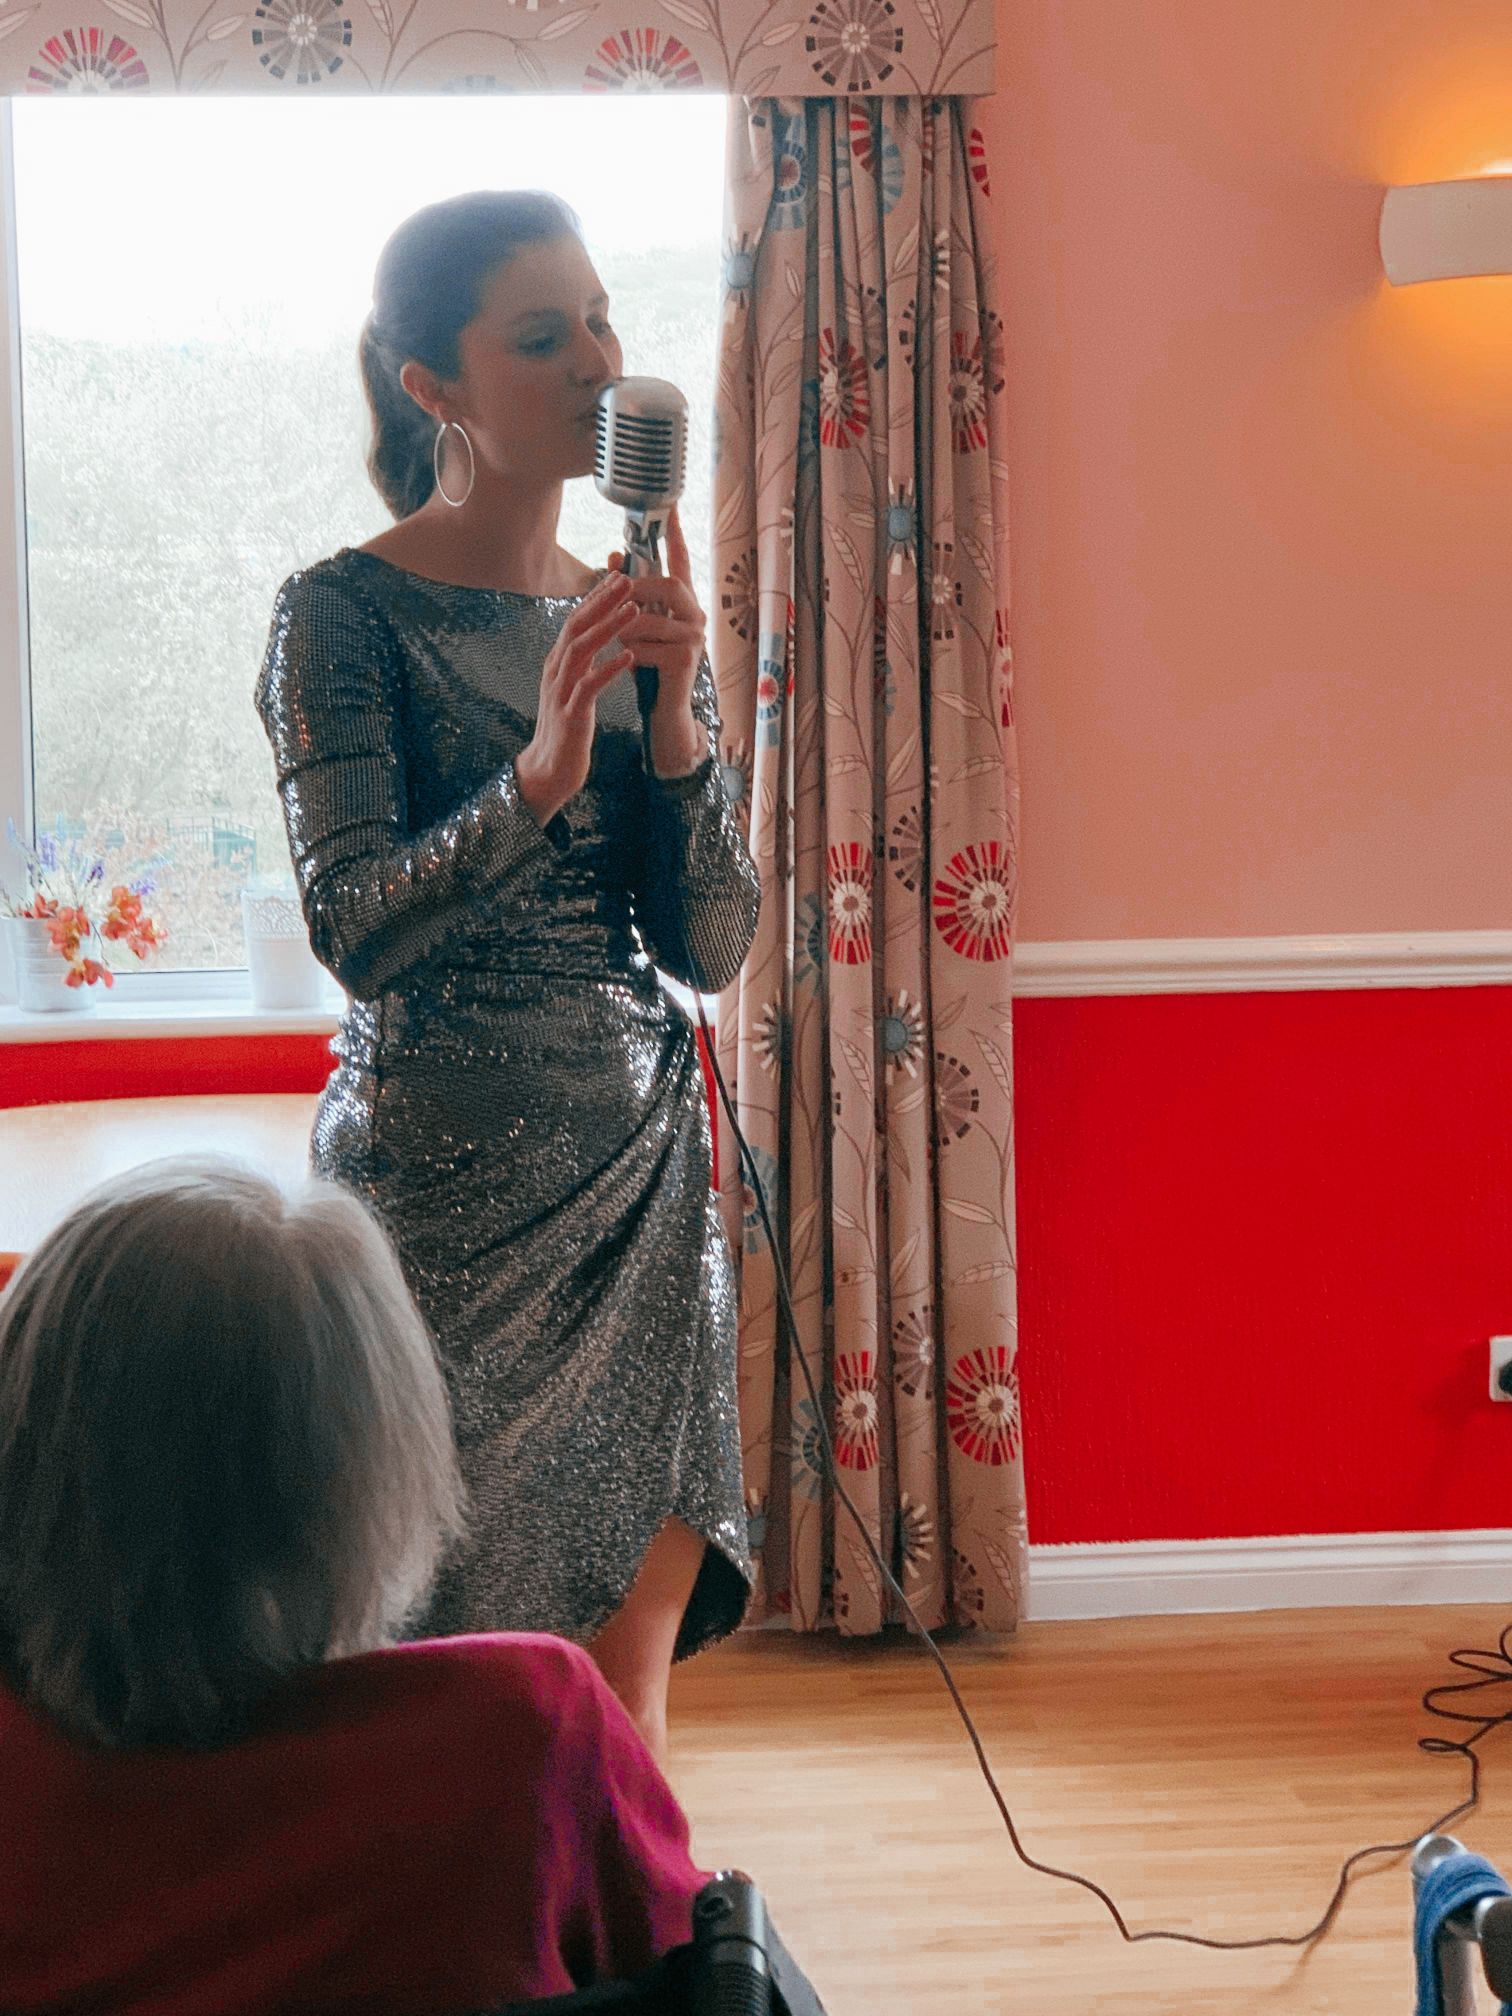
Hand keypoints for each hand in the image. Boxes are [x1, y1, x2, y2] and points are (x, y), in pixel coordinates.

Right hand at [515, 571, 636, 826]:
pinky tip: (629, 656)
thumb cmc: (565, 730)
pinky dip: (608, 668)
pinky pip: (589, 686)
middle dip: (602, 600)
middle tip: (628, 578)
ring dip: (609, 626)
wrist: (548, 771)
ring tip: (634, 609)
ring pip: (582, 649)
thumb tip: (597, 639)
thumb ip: (581, 664)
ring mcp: (561, 691)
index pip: (576, 620)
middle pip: (576, 626)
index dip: (596, 596)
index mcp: (557, 663)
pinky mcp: (570, 714)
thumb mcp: (572, 689)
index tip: (619, 575)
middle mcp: (556, 671)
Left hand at [609, 506, 707, 776]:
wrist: (664, 709)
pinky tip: (625, 664)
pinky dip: (627, 654)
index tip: (669, 506)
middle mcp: (696, 616)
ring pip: (649, 619)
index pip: (681, 560)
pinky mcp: (684, 661)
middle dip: (638, 589)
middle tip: (616, 593)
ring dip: (624, 629)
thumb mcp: (637, 624)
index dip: (675, 534)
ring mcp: (694, 638)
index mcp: (685, 602)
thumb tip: (612, 555)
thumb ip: (627, 594)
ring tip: (616, 641)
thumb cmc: (649, 663)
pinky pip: (643, 646)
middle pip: (669, 585)